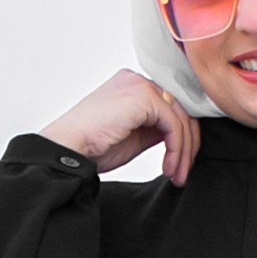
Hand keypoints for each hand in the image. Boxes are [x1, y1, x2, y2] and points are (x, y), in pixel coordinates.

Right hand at [40, 70, 198, 184]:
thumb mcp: (133, 138)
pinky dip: (176, 149)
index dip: (182, 139)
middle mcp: (137, 81)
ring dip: (183, 152)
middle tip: (182, 174)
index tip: (179, 167)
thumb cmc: (92, 146)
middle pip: (179, 111)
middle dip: (186, 146)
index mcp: (132, 88)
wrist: (70, 148)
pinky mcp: (143, 96)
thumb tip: (178, 137)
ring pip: (180, 118)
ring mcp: (140, 85)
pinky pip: (173, 123)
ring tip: (176, 175)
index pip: (170, 108)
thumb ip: (155, 130)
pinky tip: (168, 167)